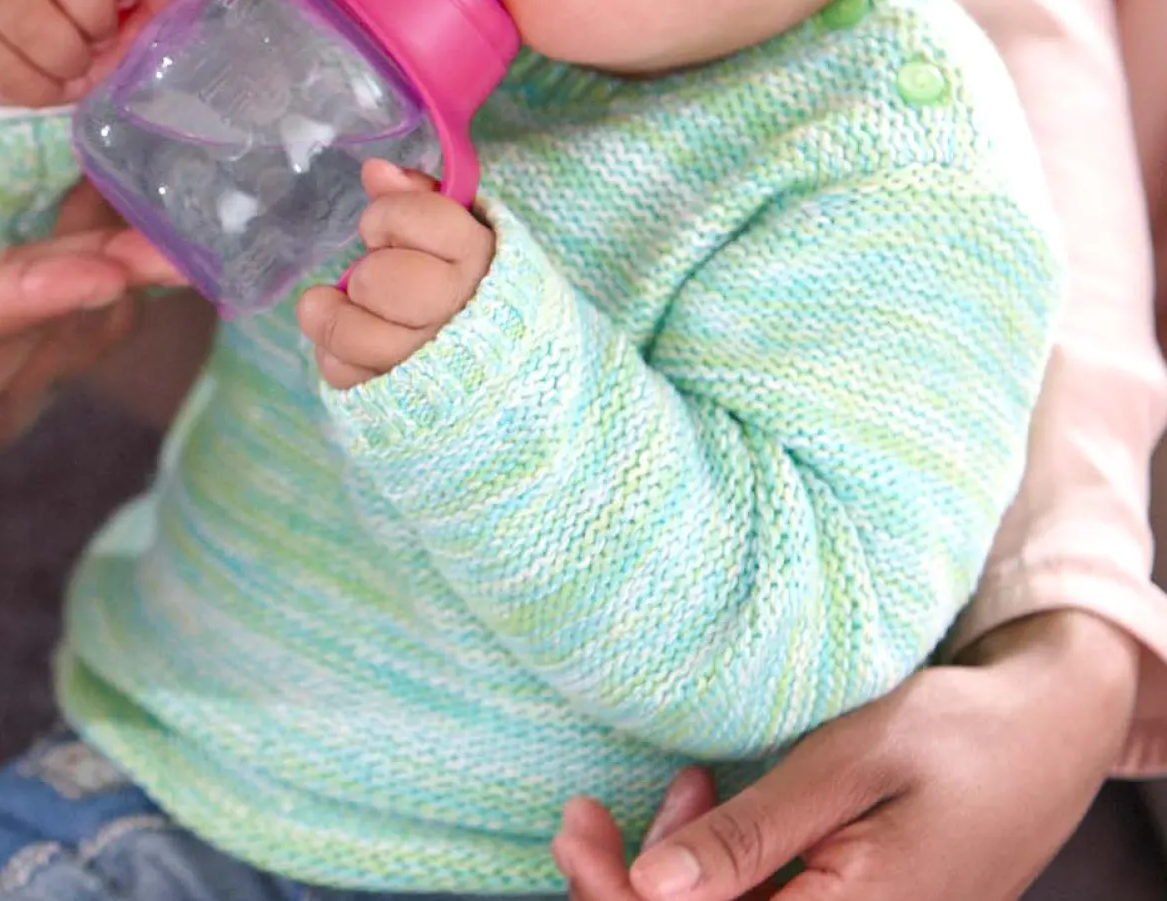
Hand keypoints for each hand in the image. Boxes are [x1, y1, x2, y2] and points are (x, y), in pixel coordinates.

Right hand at [0, 0, 211, 105]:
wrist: (36, 68)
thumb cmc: (100, 33)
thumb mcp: (142, 15)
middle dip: (95, 17)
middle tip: (100, 37)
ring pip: (30, 14)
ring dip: (67, 54)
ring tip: (76, 60)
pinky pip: (7, 63)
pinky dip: (39, 86)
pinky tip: (48, 79)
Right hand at [0, 144, 177, 676]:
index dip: (20, 306)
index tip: (92, 268)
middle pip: (36, 333)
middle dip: (109, 269)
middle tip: (179, 202)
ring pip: (75, 334)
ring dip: (127, 262)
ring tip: (183, 178)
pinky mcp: (20, 404)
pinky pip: (83, 337)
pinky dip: (118, 276)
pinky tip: (148, 204)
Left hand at [296, 160, 494, 388]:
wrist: (522, 373)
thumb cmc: (481, 289)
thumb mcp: (464, 235)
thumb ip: (420, 199)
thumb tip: (374, 172)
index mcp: (480, 259)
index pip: (419, 220)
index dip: (388, 217)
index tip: (382, 228)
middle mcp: (459, 314)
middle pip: (381, 281)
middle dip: (368, 273)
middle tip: (372, 277)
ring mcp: (432, 365)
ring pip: (357, 336)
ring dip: (334, 315)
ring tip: (332, 304)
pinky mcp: (402, 403)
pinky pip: (346, 375)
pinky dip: (335, 355)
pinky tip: (348, 345)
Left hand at [551, 609, 1138, 900]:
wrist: (1044, 736)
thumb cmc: (955, 735)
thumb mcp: (847, 764)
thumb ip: (755, 835)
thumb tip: (653, 890)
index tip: (576, 831)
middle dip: (630, 888)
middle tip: (584, 812)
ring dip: (679, 871)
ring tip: (684, 783)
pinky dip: (722, 864)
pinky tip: (712, 801)